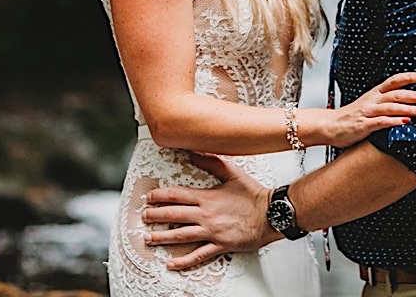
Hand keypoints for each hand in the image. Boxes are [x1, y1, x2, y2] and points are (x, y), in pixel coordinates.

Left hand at [142, 153, 276, 269]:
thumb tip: (195, 153)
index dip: (160, 196)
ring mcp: (212, 231)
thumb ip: (212, 162)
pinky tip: (171, 262)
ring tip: (149, 238)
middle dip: (155, 216)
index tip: (150, 197)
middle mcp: (206, 215)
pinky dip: (183, 260)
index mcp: (208, 197)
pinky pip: (198, 255)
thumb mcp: (233, 173)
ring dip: (162, 237)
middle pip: (174, 215)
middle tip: (145, 217)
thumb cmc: (254, 196)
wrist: (271, 214)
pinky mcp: (219, 245)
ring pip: (181, 236)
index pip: (177, 195)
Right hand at [320, 72, 415, 148]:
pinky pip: (380, 122)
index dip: (409, 77)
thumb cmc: (352, 117)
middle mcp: (372, 100)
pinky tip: (405, 122)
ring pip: (391, 107)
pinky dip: (394, 121)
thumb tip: (408, 104)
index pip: (394, 81)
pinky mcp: (363, 125)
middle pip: (397, 94)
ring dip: (408, 108)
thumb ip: (386, 104)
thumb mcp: (370, 106)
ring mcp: (367, 112)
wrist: (329, 126)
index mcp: (375, 94)